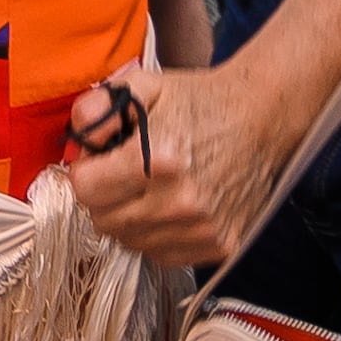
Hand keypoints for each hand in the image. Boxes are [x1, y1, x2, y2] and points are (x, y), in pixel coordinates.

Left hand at [63, 53, 310, 267]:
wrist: (263, 118)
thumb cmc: (201, 101)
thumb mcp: (144, 85)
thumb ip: (98, 106)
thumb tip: (76, 141)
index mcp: (159, 159)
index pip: (85, 190)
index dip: (85, 170)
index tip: (99, 159)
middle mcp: (181, 202)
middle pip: (103, 221)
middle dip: (103, 196)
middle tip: (122, 172)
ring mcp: (203, 229)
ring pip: (130, 242)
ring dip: (128, 218)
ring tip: (149, 187)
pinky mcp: (220, 246)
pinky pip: (162, 255)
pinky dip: (156, 235)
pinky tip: (169, 206)